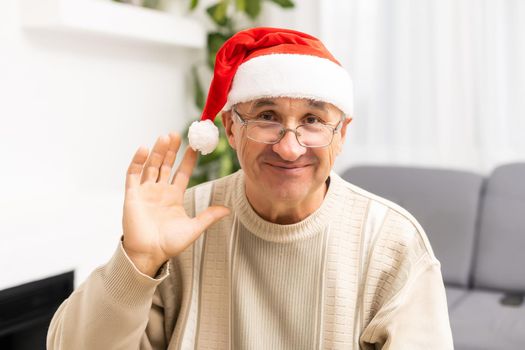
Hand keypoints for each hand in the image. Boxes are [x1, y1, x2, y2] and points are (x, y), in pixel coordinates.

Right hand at [122, 133, 229, 276]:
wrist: (150, 254)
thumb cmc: (170, 244)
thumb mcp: (194, 227)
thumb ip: (209, 216)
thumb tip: (228, 209)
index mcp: (174, 197)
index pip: (182, 172)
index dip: (188, 159)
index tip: (196, 146)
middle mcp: (160, 191)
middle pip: (166, 165)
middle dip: (172, 150)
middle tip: (178, 134)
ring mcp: (145, 191)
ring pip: (151, 165)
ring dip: (157, 151)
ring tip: (165, 136)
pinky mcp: (132, 194)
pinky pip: (133, 174)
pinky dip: (137, 161)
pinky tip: (143, 148)